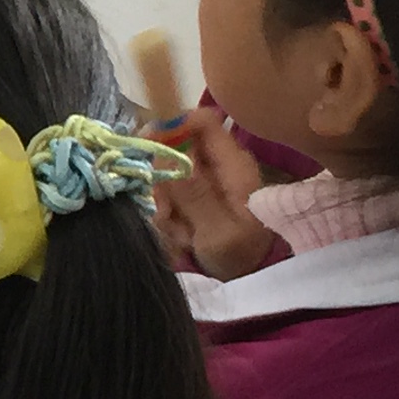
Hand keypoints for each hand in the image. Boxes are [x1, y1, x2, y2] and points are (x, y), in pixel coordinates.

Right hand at [149, 111, 282, 278]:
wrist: (251, 278)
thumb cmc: (241, 255)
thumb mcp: (217, 230)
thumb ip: (193, 194)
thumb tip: (167, 156)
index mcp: (233, 163)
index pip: (203, 120)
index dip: (173, 126)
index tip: (147, 148)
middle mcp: (220, 163)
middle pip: (177, 147)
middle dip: (163, 179)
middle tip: (166, 212)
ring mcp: (208, 178)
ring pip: (168, 173)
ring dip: (166, 204)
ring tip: (180, 234)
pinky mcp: (198, 194)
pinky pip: (170, 193)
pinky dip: (170, 215)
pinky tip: (182, 237)